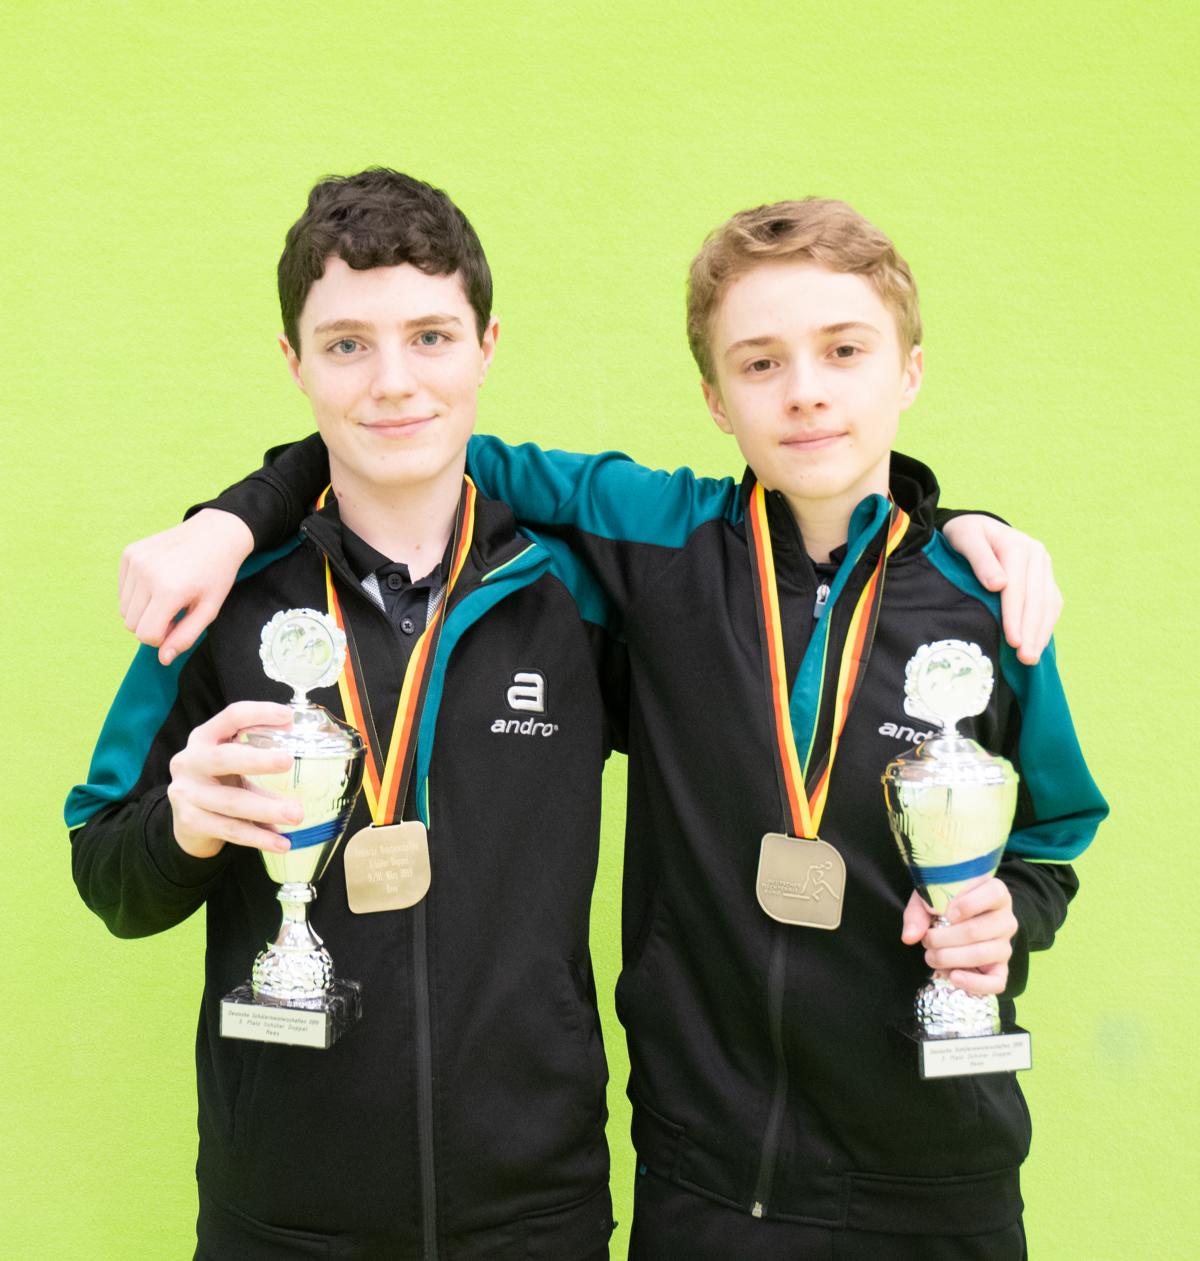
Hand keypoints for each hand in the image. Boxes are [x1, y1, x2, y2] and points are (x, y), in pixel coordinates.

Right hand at [120, 508, 253, 665]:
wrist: (216, 533)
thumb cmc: (217, 574)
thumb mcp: (209, 609)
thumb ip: (186, 637)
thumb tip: (163, 659)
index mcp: (168, 590)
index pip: (146, 635)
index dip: (162, 637)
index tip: (178, 624)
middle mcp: (146, 574)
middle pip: (132, 624)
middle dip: (152, 625)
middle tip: (175, 610)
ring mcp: (134, 561)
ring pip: (124, 608)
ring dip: (143, 610)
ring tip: (168, 595)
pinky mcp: (128, 553)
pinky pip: (123, 589)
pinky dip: (137, 593)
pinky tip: (159, 580)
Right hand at [168, 702, 301, 858]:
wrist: (188, 820)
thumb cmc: (219, 781)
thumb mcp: (234, 763)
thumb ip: (262, 757)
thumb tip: (310, 757)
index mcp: (204, 737)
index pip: (231, 717)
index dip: (259, 713)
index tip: (289, 717)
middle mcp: (190, 761)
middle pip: (224, 758)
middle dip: (257, 760)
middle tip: (288, 761)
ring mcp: (186, 793)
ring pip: (231, 801)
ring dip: (266, 809)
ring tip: (296, 814)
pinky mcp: (190, 821)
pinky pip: (230, 829)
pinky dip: (258, 837)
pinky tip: (281, 842)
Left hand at [900, 878, 1016, 995]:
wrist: (952, 922)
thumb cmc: (943, 903)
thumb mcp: (929, 898)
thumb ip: (918, 913)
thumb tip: (910, 937)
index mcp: (996, 892)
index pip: (994, 893)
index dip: (968, 904)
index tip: (946, 913)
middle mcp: (1006, 919)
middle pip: (976, 929)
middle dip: (944, 937)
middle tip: (927, 939)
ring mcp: (1005, 945)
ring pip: (982, 954)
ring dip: (949, 957)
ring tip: (931, 956)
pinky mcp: (1001, 969)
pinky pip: (996, 982)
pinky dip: (973, 983)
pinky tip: (953, 976)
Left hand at [940, 515, 1060, 664]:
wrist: (977, 526)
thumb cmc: (965, 533)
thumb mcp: (965, 538)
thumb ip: (980, 559)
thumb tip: (998, 585)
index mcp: (1017, 546)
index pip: (1017, 588)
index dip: (1015, 616)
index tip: (1013, 641)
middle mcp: (1037, 555)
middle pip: (1036, 599)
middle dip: (1031, 631)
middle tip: (1026, 658)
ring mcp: (1044, 566)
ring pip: (1048, 604)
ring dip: (1041, 633)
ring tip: (1032, 658)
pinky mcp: (1045, 576)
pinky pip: (1051, 603)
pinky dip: (1046, 625)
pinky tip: (1037, 644)